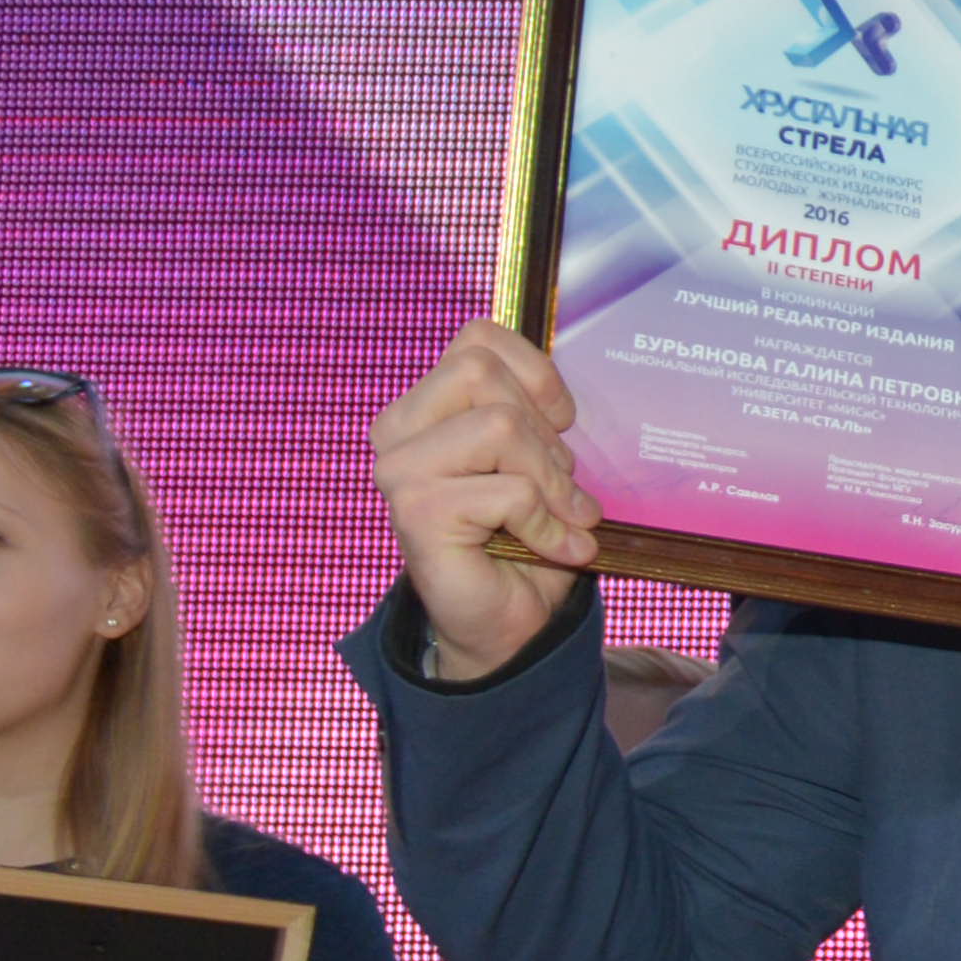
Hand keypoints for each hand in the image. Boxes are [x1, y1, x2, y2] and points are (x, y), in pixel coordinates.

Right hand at [376, 318, 600, 679]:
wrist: (508, 621)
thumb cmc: (523, 537)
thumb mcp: (538, 461)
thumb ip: (534, 415)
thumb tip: (562, 396)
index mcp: (423, 407)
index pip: (478, 339)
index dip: (536, 374)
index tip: (561, 423)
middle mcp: (398, 431)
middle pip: (484, 375)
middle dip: (544, 434)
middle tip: (559, 487)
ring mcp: (400, 470)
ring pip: (500, 427)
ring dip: (550, 480)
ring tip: (561, 517)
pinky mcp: (417, 511)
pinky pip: (512, 491)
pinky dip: (550, 524)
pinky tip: (558, 548)